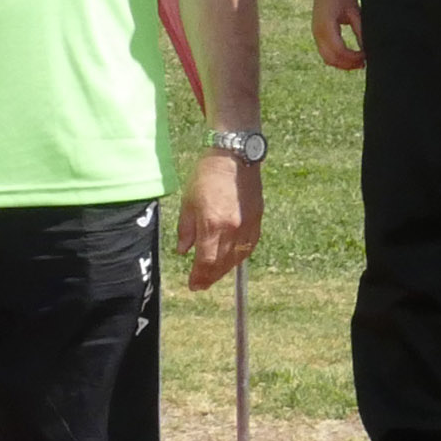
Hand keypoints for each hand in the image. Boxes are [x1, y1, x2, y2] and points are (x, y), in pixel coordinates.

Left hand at [180, 149, 261, 293]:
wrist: (235, 156)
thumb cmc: (208, 174)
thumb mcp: (188, 201)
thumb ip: (186, 229)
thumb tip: (183, 251)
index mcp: (212, 224)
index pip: (206, 261)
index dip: (199, 277)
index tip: (193, 285)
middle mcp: (232, 229)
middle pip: (222, 263)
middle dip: (210, 277)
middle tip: (201, 284)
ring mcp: (247, 225)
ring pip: (237, 258)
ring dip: (224, 270)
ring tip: (214, 274)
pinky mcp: (257, 219)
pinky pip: (249, 246)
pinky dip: (239, 257)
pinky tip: (232, 259)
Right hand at [311, 0, 364, 70]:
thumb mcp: (354, 11)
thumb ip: (360, 31)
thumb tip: (368, 49)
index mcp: (326, 26)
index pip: (340, 52)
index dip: (354, 58)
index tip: (367, 57)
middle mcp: (317, 32)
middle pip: (331, 59)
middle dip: (348, 65)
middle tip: (364, 64)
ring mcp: (315, 32)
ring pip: (327, 58)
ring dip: (342, 63)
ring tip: (359, 61)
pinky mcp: (317, 30)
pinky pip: (325, 50)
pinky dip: (337, 56)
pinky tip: (351, 54)